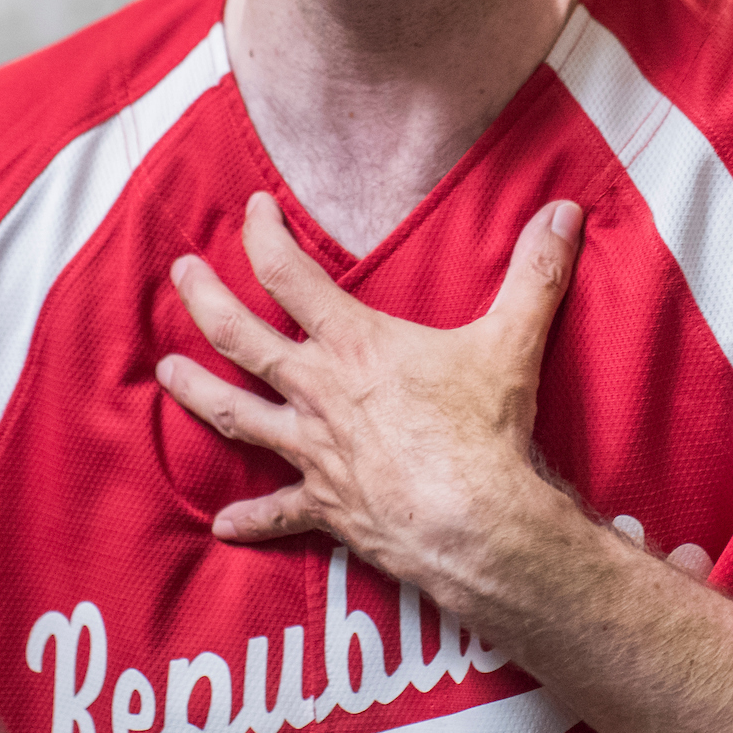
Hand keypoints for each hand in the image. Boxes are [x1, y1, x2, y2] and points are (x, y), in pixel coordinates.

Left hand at [154, 193, 580, 601]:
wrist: (475, 524)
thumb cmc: (485, 432)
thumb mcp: (513, 340)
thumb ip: (536, 272)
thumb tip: (567, 213)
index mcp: (355, 345)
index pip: (290, 274)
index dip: (264, 235)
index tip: (253, 207)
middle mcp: (319, 392)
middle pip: (241, 337)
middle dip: (205, 301)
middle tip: (179, 274)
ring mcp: (314, 451)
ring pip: (236, 415)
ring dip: (197, 392)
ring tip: (165, 372)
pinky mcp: (325, 505)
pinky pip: (279, 512)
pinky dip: (251, 517)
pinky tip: (222, 522)